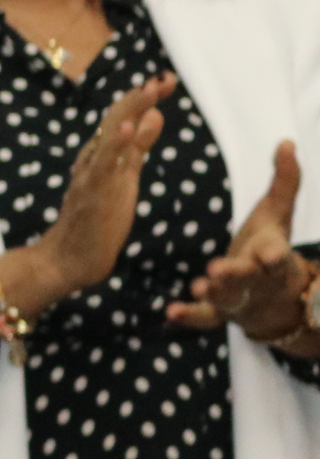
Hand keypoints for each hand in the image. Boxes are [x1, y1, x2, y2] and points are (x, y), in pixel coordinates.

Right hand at [14, 74, 173, 306]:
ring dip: (130, 110)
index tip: (167, 81)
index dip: (145, 99)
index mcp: (103, 153)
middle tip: (165, 79)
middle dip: (141, 97)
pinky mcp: (92, 190)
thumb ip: (137, 147)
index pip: (125, 117)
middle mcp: (94, 156)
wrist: (72, 256)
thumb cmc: (98, 219)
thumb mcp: (125, 177)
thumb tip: (155, 115)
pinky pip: (104, 163)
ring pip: (110, 134)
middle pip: (117, 118)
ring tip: (149, 90)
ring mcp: (91, 172)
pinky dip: (115, 144)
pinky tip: (127, 127)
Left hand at [169, 141, 316, 345]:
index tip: (268, 254)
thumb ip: (284, 181)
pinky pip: (204, 317)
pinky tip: (171, 313)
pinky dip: (190, 316)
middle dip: (236, 274)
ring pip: (227, 297)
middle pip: (249, 278)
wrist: (273, 296)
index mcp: (272, 253)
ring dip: (214, 292)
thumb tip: (287, 141)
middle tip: (218, 269)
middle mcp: (257, 279)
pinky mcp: (218, 312)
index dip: (273, 255)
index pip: (276, 254)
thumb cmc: (269, 244)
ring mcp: (238, 298)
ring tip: (199, 285)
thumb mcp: (277, 214)